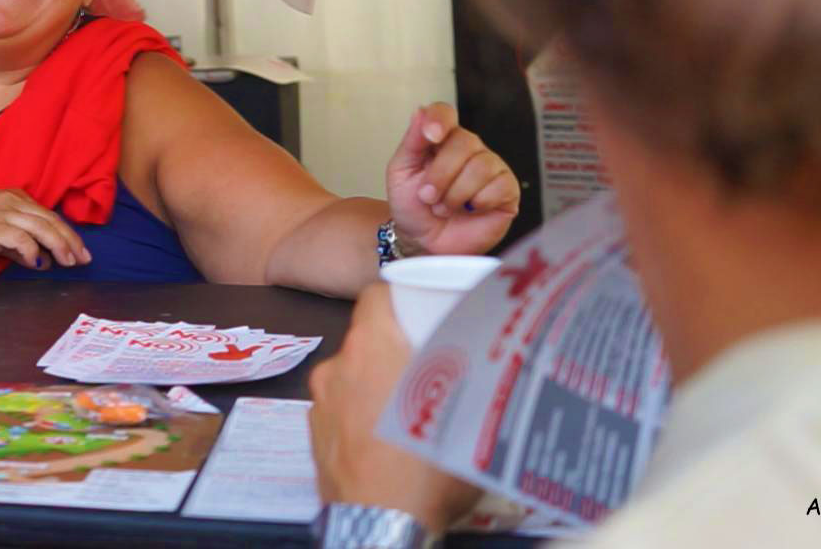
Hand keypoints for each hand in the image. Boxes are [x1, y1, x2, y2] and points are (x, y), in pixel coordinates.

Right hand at [0, 190, 91, 270]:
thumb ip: (17, 245)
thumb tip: (41, 259)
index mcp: (14, 198)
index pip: (48, 215)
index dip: (67, 233)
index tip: (80, 250)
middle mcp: (12, 202)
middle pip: (51, 220)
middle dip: (70, 241)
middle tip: (83, 259)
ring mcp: (3, 212)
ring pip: (42, 227)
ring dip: (59, 246)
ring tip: (68, 263)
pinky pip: (21, 239)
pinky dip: (33, 252)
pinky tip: (38, 264)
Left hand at [308, 285, 481, 526]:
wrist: (383, 529)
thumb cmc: (428, 471)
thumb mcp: (472, 418)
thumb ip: (480, 381)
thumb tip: (505, 358)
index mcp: (371, 349)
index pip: (376, 295)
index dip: (401, 296)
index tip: (423, 305)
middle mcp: (337, 368)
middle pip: (366, 338)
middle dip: (396, 345)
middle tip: (430, 362)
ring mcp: (321, 403)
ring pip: (353, 376)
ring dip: (378, 382)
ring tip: (412, 407)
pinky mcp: (315, 436)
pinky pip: (342, 409)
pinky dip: (361, 413)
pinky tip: (388, 438)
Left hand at [384, 103, 517, 255]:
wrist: (424, 242)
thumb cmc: (413, 207)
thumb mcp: (401, 173)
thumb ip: (412, 142)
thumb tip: (420, 112)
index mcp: (442, 139)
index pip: (445, 113)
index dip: (440, 120)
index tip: (431, 135)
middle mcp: (469, 148)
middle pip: (464, 142)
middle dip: (440, 175)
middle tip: (428, 197)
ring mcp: (491, 168)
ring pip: (481, 166)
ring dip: (455, 194)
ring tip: (444, 208)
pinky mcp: (507, 190)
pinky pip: (498, 187)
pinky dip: (478, 202)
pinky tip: (470, 210)